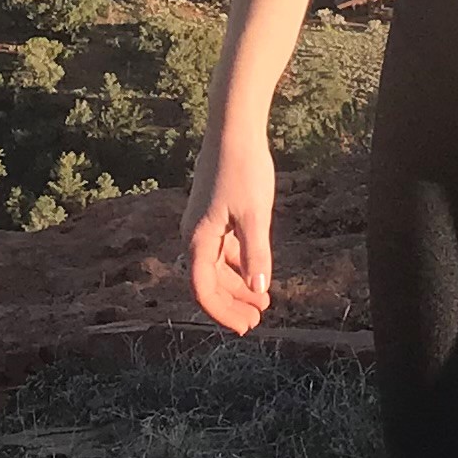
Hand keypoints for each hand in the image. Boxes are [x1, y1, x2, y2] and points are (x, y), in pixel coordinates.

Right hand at [184, 124, 276, 334]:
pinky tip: (255, 272)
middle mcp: (195, 235)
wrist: (233, 131)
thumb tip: (258, 289)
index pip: (203, 289)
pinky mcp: (214, 214)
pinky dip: (237, 265)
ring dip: (237, 285)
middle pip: (209, 281)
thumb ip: (256, 254)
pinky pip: (222, 250)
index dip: (223, 312)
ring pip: (216, 266)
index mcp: (199, 239)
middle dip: (232, 303)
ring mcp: (203, 225)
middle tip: (257, 319)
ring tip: (262, 300)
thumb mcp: (255, 216)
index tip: (245, 326)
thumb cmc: (244, 170)